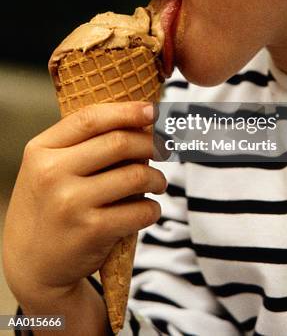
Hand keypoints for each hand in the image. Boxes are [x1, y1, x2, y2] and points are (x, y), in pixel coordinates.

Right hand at [2, 101, 165, 305]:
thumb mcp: (49, 168)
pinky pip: (139, 210)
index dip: (127, 111)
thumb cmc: (49, 207)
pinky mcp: (90, 231)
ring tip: (158, 183)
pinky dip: (152, 209)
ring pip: (135, 175)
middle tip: (164, 149)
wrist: (30, 266)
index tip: (153, 111)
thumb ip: (83, 144)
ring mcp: (70, 202)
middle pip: (119, 142)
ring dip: (157, 178)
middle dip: (151, 143)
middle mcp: (52, 172)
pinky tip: (149, 210)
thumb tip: (141, 122)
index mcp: (41, 150)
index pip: (91, 118)